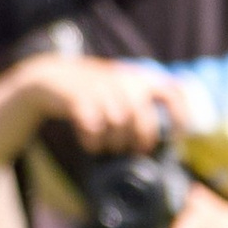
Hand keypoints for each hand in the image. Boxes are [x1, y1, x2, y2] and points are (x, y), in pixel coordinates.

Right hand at [20, 51, 186, 155]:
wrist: (48, 78)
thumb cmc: (90, 93)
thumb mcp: (118, 90)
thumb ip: (140, 104)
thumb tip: (163, 135)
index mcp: (137, 78)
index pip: (173, 94)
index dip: (179, 117)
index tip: (175, 137)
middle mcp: (122, 79)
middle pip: (143, 119)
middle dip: (139, 140)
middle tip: (130, 149)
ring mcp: (100, 86)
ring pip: (118, 124)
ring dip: (112, 143)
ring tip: (104, 146)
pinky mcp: (77, 96)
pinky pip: (93, 126)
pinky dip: (91, 140)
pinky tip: (87, 142)